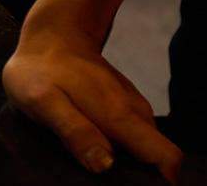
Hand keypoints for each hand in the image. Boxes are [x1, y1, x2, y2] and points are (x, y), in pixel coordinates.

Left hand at [2, 24, 182, 183]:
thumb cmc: (40, 70)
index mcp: (120, 115)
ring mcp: (131, 104)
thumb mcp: (44, 103)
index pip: (166, 157)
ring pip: (142, 144)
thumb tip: (103, 165)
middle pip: (156, 155)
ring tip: (90, 157)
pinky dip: (118, 143)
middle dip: (139, 174)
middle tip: (101, 177)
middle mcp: (134, 110)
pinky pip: (130, 131)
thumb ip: (75, 132)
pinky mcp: (123, 102)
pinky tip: (91, 140)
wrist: (48, 35)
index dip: (161, 181)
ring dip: (126, 159)